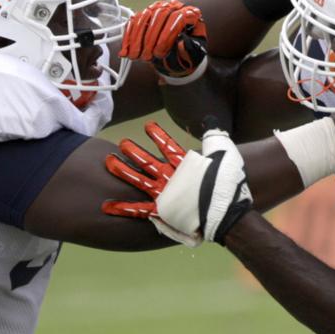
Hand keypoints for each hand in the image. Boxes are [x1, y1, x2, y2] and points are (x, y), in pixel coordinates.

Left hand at [103, 121, 252, 244]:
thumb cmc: (228, 184)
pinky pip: (138, 209)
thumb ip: (214, 138)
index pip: (167, 145)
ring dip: (123, 170)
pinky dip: (122, 208)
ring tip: (109, 161)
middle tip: (122, 144)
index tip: (148, 126)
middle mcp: (170, 177)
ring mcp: (164, 193)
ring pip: (138, 179)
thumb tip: (209, 121)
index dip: (157, 135)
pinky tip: (106, 206)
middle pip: (146, 161)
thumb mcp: (224, 154)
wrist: (225, 212)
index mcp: (184, 164)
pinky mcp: (161, 210)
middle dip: (133, 152)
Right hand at [120, 0, 208, 82]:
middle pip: (160, 15)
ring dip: (138, 38)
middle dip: (150, 38)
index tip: (160, 51)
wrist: (178, 57)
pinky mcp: (145, 16)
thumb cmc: (188, 54)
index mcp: (190, 15)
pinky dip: (128, 37)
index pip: (178, 17)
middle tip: (147, 56)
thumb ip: (191, 49)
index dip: (167, 35)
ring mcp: (158, 10)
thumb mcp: (194, 55)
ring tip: (136, 56)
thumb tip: (183, 42)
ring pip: (144, 17)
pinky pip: (133, 22)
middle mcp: (174, 8)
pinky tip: (127, 50)